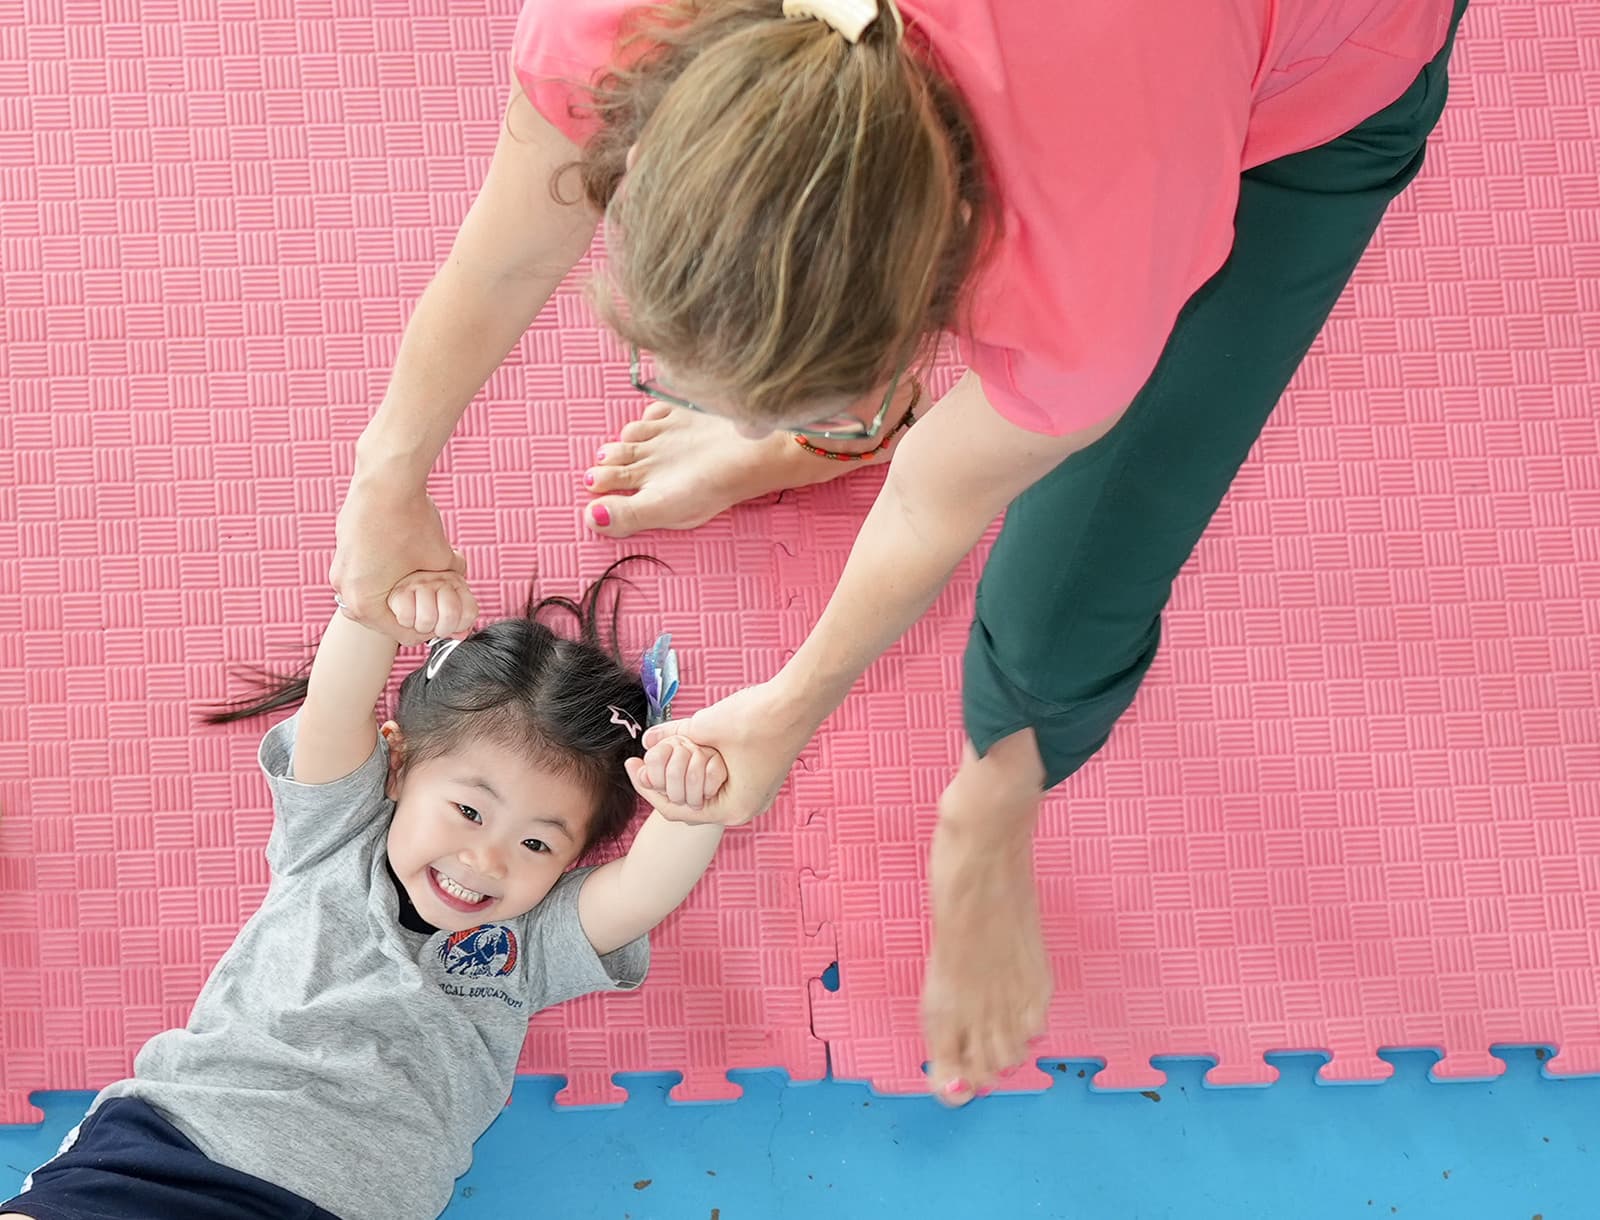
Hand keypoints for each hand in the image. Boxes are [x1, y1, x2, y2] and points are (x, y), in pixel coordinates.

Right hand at [332, 478, 464, 642]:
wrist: (385, 478)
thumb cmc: (411, 520)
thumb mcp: (440, 560)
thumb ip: (451, 583)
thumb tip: (465, 597)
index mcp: (366, 602)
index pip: (402, 634)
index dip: (430, 627)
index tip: (445, 617)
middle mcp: (345, 590)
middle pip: (385, 615)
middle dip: (413, 607)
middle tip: (436, 597)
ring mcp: (340, 569)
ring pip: (374, 593)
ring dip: (398, 589)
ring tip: (420, 575)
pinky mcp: (342, 549)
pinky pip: (364, 573)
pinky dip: (384, 571)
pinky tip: (403, 556)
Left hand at [628, 682, 816, 825]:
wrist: (799, 701)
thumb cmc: (757, 718)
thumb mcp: (704, 727)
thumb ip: (673, 736)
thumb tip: (646, 740)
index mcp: (732, 809)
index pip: (677, 810)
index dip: (649, 788)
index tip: (631, 766)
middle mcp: (746, 808)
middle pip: (692, 803)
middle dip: (665, 782)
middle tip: (641, 761)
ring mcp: (756, 794)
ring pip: (707, 789)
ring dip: (684, 772)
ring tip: (661, 753)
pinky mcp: (760, 777)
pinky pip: (722, 780)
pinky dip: (703, 766)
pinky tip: (688, 747)